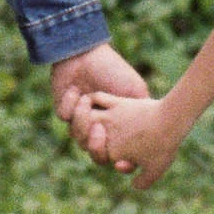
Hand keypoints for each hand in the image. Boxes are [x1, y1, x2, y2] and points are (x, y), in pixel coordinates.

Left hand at [51, 43, 148, 166]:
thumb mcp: (135, 91)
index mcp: (115, 127)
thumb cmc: (115, 71)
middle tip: (100, 131)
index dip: (120, 162)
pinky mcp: (64, 108)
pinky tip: (76, 91)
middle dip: (96, 147)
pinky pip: (64, 116)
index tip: (122, 163)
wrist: (89, 50)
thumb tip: (150, 141)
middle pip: (94, 153)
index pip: (116, 155)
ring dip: (82, 121)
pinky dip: (70, 106)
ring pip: (77, 138)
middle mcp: (96, 127)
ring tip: (87, 100)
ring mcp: (79, 120)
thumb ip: (141, 113)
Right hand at [74, 92, 187, 190]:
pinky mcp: (118, 102)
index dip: (94, 149)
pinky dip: (91, 98)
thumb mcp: (155, 170)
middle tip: (92, 128)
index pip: (93, 153)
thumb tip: (134, 186)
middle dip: (80, 131)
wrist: (170, 120)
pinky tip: (91, 98)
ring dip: (81, 114)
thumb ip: (142, 181)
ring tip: (85, 112)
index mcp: (112, 152)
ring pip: (84, 115)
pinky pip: (97, 98)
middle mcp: (106, 134)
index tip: (106, 145)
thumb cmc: (163, 146)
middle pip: (81, 134)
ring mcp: (111, 117)